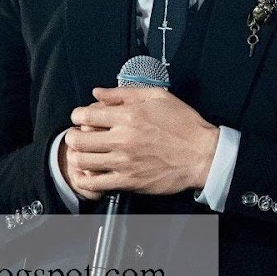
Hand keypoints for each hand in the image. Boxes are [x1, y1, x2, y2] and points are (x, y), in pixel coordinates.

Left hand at [63, 87, 218, 197]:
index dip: (77, 114)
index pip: (86, 114)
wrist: (202, 154)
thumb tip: (99, 92)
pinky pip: (94, 183)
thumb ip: (125, 93)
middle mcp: (123, 139)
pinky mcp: (128, 181)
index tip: (80, 117)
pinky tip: (89, 172)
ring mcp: (124, 162)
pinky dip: (85, 178)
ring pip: (82, 160)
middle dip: (74, 135)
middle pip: (78, 138)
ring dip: (77, 155)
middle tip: (79, 135)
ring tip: (83, 153)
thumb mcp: (159, 97)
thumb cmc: (184, 125)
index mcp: (129, 116)